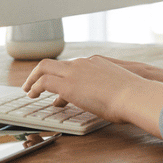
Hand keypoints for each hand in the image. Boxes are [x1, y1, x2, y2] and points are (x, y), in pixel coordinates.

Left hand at [22, 56, 162, 134]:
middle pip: (53, 62)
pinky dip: (35, 87)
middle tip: (32, 84)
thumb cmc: (132, 95)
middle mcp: (82, 63)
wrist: (134, 95)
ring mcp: (74, 72)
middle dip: (39, 72)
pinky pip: (44, 82)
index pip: (71, 66)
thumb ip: (108, 89)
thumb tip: (108, 100)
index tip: (57, 87)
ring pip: (44, 67)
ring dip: (33, 79)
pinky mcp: (68, 86)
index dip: (61, 76)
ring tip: (29, 91)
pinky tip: (32, 96)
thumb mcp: (118, 87)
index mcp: (95, 62)